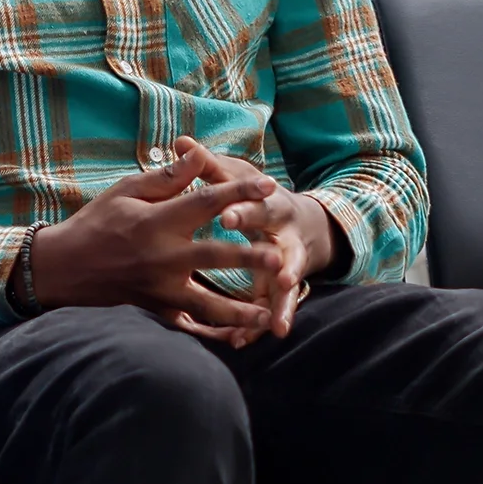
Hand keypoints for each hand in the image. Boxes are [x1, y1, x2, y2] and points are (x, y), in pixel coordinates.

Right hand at [29, 143, 282, 336]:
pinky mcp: (155, 311)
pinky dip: (214, 334)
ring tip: (267, 313)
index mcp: (156, 222)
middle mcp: (161, 258)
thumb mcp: (126, 191)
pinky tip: (239, 337)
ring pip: (207, 304)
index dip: (238, 192)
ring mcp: (159, 290)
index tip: (269, 185)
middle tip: (279, 258)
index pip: (205, 203)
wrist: (62, 268)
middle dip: (249, 259)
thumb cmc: (95, 223)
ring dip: (239, 310)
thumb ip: (167, 178)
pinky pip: (189, 327)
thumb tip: (199, 153)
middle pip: (214, 257)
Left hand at [185, 144, 339, 344]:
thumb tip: (180, 142)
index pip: (256, 205)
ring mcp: (287, 266)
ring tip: (276, 326)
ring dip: (282, 305)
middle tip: (274, 273)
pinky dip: (260, 326)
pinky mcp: (281, 289)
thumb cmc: (257, 196)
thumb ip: (209, 165)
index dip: (243, 209)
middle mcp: (283, 237)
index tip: (227, 217)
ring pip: (286, 288)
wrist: (301, 224)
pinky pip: (272, 310)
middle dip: (276, 262)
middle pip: (282, 249)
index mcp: (270, 205)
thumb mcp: (237, 176)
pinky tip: (245, 342)